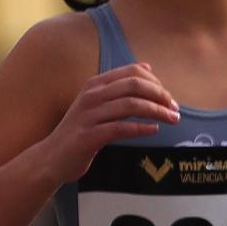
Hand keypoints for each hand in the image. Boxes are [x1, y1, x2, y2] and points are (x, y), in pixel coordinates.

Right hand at [41, 62, 179, 182]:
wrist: (51, 158)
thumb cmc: (79, 131)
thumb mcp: (96, 104)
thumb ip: (119, 87)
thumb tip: (147, 67)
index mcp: (95, 85)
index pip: (132, 72)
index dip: (155, 82)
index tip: (168, 97)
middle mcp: (92, 96)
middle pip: (134, 85)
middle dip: (160, 95)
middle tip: (175, 108)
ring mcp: (89, 115)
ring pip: (130, 105)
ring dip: (156, 111)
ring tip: (172, 119)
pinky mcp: (89, 136)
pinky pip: (121, 128)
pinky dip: (141, 128)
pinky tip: (154, 130)